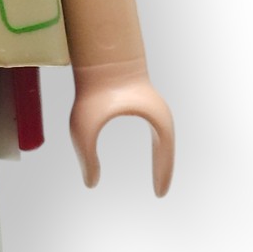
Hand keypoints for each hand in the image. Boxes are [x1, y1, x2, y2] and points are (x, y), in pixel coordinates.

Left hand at [68, 60, 174, 196]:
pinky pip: (154, 129)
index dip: (162, 175)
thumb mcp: (84, 129)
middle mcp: (159, 115)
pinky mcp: (144, 102)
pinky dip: (155, 144)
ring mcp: (153, 107)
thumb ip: (87, 158)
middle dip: (164, 169)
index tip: (159, 194)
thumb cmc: (93, 92)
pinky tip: (151, 152)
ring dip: (161, 157)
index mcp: (155, 121)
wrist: (101, 57)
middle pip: (167, 149)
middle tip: (160, 191)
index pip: (165, 155)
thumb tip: (91, 183)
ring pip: (163, 139)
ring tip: (158, 177)